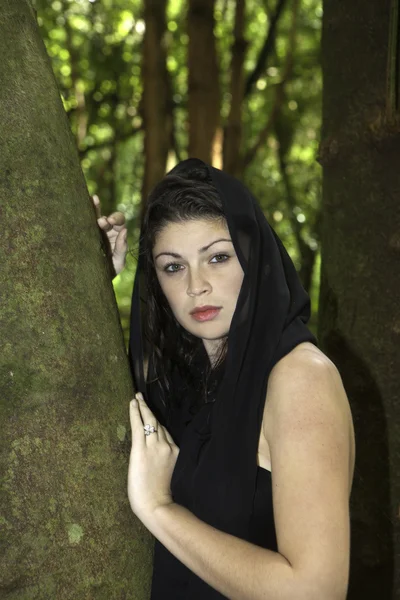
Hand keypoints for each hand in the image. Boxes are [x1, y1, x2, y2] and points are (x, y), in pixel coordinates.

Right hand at [92, 194, 127, 276]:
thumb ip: (122, 249)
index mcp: (117, 237)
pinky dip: (87, 208)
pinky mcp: (84, 233)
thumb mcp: (118, 263)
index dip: (117, 221)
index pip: (120, 224)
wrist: (91, 280)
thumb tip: (124, 231)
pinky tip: (86, 199)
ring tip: (94, 202)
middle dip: (107, 218)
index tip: (111, 222)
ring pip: (97, 216)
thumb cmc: (108, 271)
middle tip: (102, 222)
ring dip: (96, 210)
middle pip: (109, 219)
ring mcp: (95, 231)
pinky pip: (85, 220)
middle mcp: (107, 231)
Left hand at [128, 392, 178, 523]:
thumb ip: (169, 463)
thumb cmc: (163, 499)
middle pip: (158, 425)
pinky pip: (138, 425)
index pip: (167, 434)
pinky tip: (133, 403)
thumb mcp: (172, 476)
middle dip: (150, 411)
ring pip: (149, 421)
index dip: (158, 426)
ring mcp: (154, 446)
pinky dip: (135, 412)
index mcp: (176, 453)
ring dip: (143, 407)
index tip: (153, 419)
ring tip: (137, 398)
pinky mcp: (140, 449)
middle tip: (143, 398)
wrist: (157, 506)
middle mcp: (166, 446)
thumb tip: (161, 460)